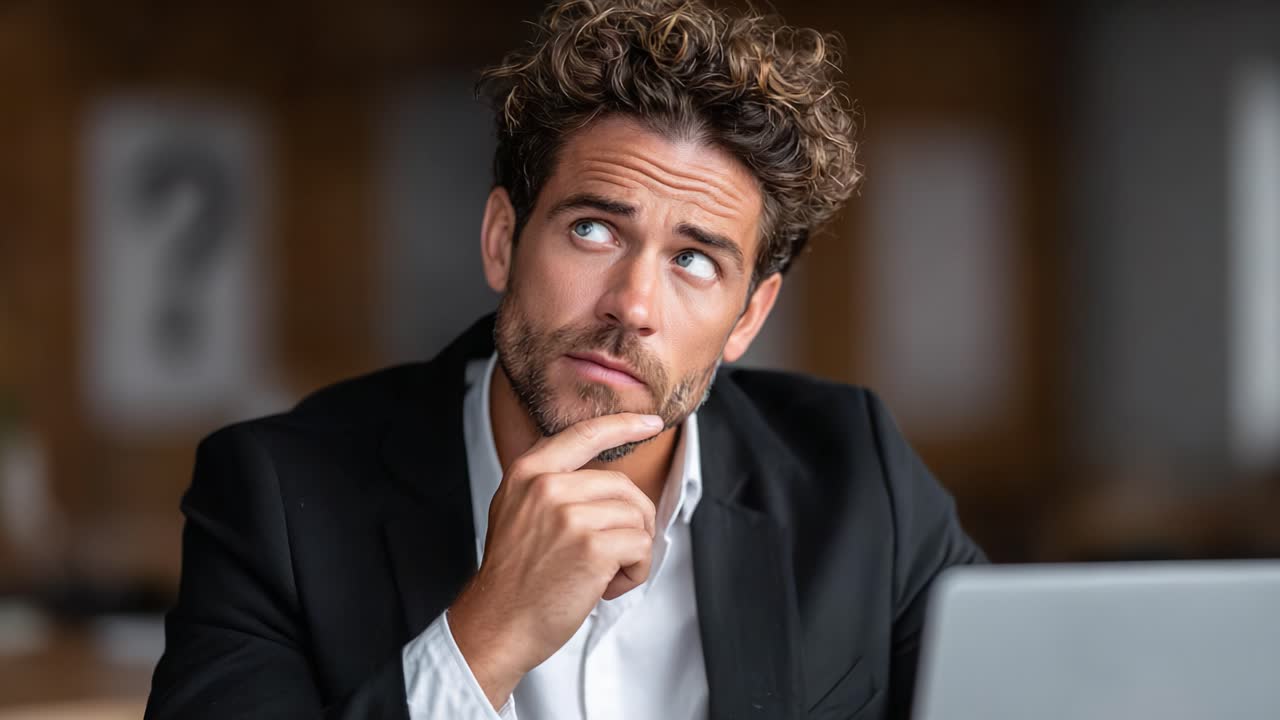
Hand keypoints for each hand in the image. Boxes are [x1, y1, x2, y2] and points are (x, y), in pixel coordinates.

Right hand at [448, 412, 662, 708]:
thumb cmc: (513, 578)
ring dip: (631, 553)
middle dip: (630, 522)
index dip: (623, 425)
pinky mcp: (593, 546)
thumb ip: (550, 486)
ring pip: (637, 518)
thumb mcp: (515, 512)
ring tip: (600, 575)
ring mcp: (570, 515)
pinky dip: (634, 571)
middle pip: (624, 487)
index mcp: (528, 473)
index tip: (649, 422)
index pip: (585, 434)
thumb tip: (603, 481)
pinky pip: (642, 546)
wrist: (498, 624)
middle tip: (607, 556)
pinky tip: (605, 587)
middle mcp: (547, 487)